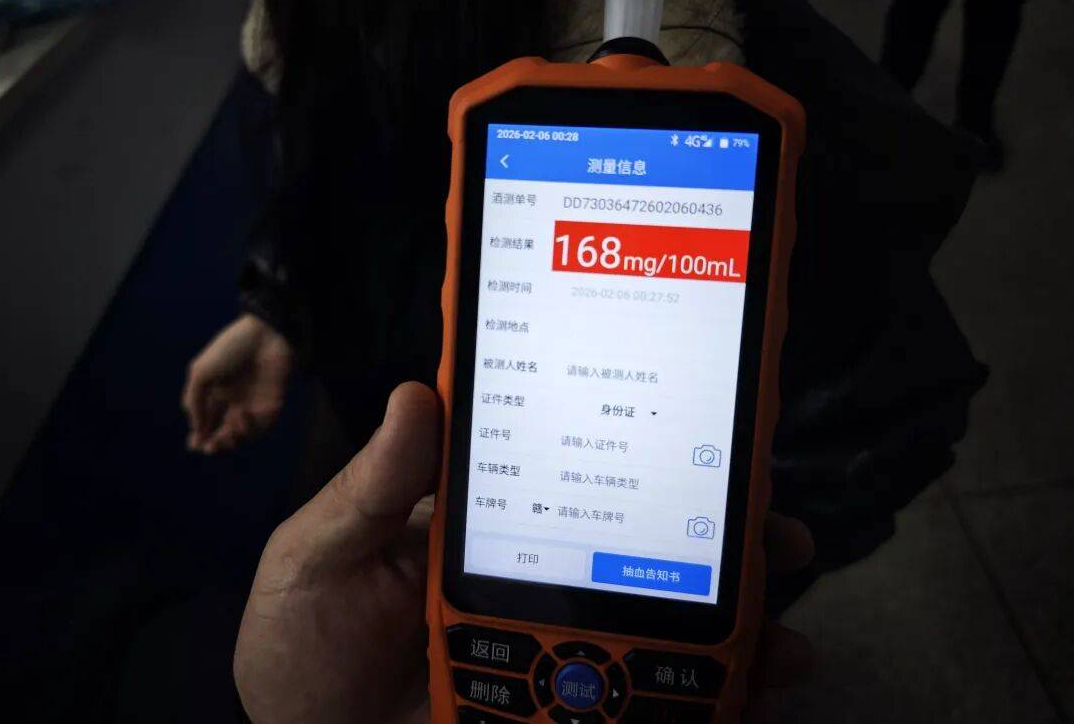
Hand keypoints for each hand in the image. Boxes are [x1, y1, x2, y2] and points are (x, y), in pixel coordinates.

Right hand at [182, 314, 294, 453]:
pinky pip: (261, 427)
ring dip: (231, 441)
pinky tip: (241, 418)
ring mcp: (253, 404)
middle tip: (209, 446)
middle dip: (215, 444)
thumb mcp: (202, 373)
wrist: (266, 335)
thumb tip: (196, 430)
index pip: (206, 422)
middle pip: (223, 433)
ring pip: (242, 435)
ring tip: (222, 437)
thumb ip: (194, 401)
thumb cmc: (231, 348)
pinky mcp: (272, 406)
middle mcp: (234, 401)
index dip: (200, 435)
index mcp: (215, 393)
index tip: (193, 444)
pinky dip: (249, 429)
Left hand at [232, 381, 813, 723]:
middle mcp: (533, 573)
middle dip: (712, 533)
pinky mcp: (559, 706)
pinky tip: (751, 692)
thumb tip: (415, 392)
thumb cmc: (300, 646)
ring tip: (783, 631)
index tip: (693, 425)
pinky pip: (639, 700)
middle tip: (776, 527)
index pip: (568, 468)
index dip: (631, 445)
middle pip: (636, 540)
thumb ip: (368, 489)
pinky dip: (699, 699)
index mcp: (482, 522)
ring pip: (653, 619)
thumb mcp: (318, 556)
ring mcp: (550, 643)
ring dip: (727, 620)